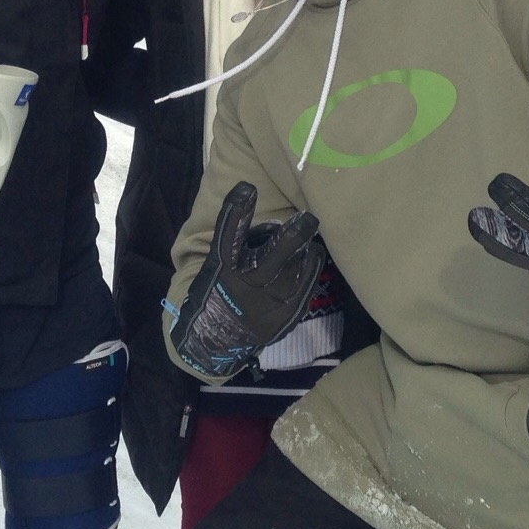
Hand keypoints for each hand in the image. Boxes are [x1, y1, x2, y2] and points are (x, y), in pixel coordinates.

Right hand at [169, 182, 325, 379]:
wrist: (216, 340)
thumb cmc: (217, 292)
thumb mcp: (217, 267)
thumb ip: (240, 246)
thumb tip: (275, 226)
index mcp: (222, 269)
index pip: (228, 235)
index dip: (237, 209)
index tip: (248, 187)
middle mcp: (246, 285)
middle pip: (274, 254)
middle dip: (295, 234)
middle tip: (309, 217)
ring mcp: (268, 303)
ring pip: (296, 269)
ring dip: (304, 251)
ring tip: (307, 241)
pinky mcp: (284, 316)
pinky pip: (305, 286)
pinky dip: (309, 268)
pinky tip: (311, 257)